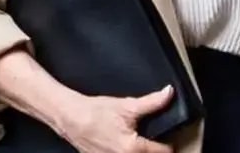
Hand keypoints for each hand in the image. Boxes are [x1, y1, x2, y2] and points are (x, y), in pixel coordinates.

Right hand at [55, 85, 174, 152]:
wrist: (70, 118)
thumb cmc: (96, 112)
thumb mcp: (127, 105)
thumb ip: (152, 102)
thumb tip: (169, 93)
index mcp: (133, 148)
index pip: (162, 152)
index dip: (168, 144)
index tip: (167, 138)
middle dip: (153, 151)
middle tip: (154, 142)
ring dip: (140, 152)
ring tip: (140, 144)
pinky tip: (123, 145)